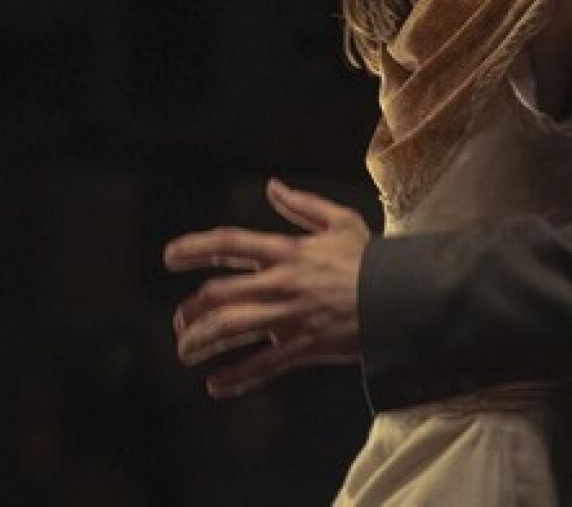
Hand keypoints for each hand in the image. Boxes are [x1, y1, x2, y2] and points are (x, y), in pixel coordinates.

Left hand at [164, 178, 370, 397]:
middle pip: (219, 294)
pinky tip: (216, 385)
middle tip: (179, 321)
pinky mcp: (302, 347)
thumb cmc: (371, 260)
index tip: (169, 257)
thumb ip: (302, 204)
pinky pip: (260, 365)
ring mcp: (289, 317)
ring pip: (230, 330)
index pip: (230, 243)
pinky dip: (235, 377)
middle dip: (190, 310)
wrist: (402, 299)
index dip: (194, 248)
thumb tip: (272, 186)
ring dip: (200, 342)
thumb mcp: (340, 221)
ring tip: (185, 352)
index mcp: (287, 251)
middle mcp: (281, 283)